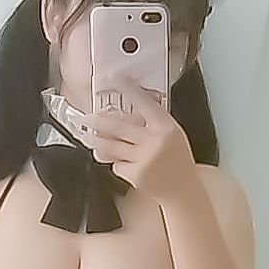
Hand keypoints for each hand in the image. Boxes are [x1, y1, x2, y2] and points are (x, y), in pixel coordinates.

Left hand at [88, 85, 197, 202]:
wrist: (183, 189)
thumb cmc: (176, 161)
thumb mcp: (171, 135)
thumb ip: (150, 123)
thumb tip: (123, 113)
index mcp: (166, 127)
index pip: (144, 102)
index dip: (128, 89)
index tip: (115, 79)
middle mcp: (154, 141)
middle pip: (118, 126)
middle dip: (96, 121)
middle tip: (84, 117)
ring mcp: (144, 159)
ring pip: (111, 146)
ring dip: (95, 141)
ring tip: (87, 137)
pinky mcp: (136, 174)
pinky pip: (117, 164)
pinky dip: (117, 163)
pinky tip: (125, 164)